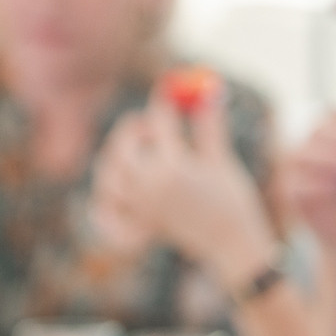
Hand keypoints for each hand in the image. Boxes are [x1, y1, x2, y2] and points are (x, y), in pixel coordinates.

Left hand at [92, 86, 279, 291]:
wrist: (227, 242)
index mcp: (174, 165)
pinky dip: (104, 195)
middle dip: (133, 128)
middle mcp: (149, 185)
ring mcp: (138, 205)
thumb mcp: (221, 159)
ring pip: (109, 171)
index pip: (158, 121)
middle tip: (146, 124)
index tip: (166, 95)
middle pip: (123, 144)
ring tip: (137, 152)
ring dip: (117, 156)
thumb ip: (208, 125)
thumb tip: (205, 92)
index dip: (163, 104)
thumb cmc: (231, 200)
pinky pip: (105, 206)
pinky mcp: (135, 221)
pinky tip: (118, 183)